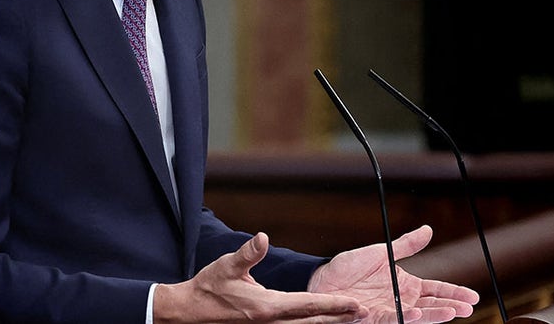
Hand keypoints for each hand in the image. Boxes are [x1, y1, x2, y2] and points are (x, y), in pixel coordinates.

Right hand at [155, 232, 367, 322]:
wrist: (190, 313)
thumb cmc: (208, 288)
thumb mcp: (226, 266)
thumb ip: (248, 253)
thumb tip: (263, 238)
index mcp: (266, 307)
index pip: (307, 306)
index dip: (333, 305)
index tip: (354, 303)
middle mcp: (270, 322)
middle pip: (312, 321)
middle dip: (339, 317)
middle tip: (363, 312)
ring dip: (328, 322)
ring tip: (350, 317)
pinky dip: (311, 322)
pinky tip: (320, 319)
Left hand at [307, 226, 479, 322]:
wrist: (322, 278)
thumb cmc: (349, 266)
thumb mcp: (381, 252)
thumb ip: (406, 245)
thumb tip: (429, 230)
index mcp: (404, 283)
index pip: (435, 289)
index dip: (454, 292)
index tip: (473, 297)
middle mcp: (401, 299)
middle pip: (432, 304)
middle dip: (452, 306)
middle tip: (470, 308)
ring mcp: (390, 310)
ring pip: (419, 315)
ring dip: (436, 314)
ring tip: (453, 312)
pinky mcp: (375, 318)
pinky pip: (394, 318)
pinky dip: (408, 316)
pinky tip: (420, 313)